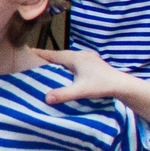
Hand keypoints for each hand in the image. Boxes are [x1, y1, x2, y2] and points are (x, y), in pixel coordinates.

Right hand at [34, 47, 149, 123]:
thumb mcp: (81, 91)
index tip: (26, 52)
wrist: (123, 85)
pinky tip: (66, 72)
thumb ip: (63, 94)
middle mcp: (79, 54)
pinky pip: (74, 62)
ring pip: (67, 58)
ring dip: (57, 62)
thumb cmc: (102, 85)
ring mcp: (87, 58)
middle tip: (33, 62)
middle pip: (58, 55)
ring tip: (47, 67)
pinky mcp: (92, 63)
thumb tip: (46, 98)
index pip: (51, 54)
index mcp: (74, 57)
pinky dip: (66, 65)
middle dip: (46, 58)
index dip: (39, 53)